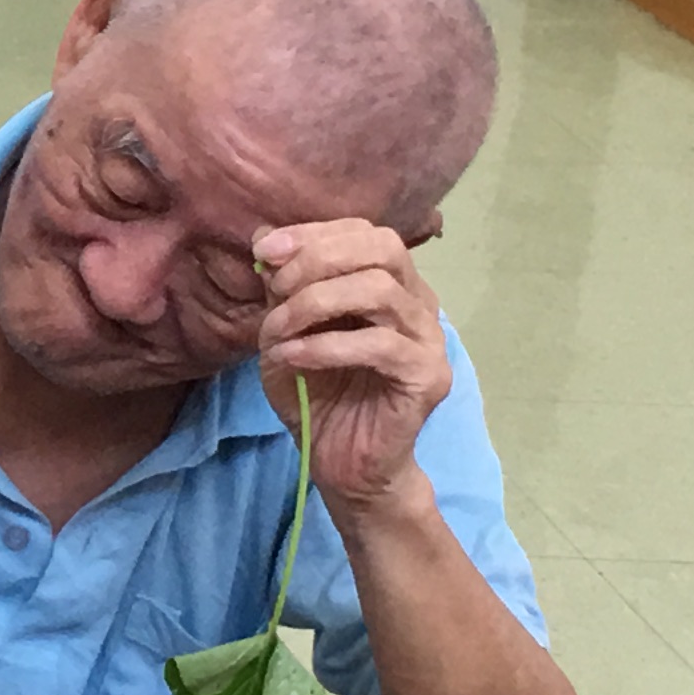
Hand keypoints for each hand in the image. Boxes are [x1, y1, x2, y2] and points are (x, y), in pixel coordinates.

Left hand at [252, 218, 452, 507]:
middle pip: (383, 248)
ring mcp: (429, 339)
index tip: (265, 251)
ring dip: (315, 303)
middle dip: (318, 259)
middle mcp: (418, 303)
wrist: (341, 462)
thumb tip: (264, 238)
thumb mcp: (286, 332)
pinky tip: (293, 357)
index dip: (314, 233)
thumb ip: (282, 288)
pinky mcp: (428, 376)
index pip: (364, 232)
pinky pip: (379, 345)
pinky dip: (326, 345)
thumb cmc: (317, 394)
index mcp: (390, 284)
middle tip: (276, 289)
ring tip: (278, 331)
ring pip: (380, 290)